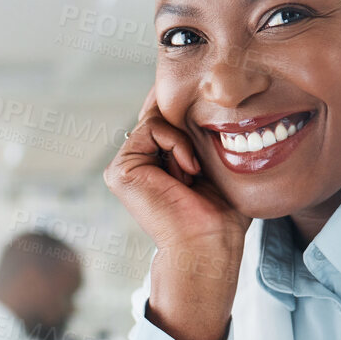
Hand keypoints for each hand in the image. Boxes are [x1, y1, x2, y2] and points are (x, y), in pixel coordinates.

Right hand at [105, 88, 249, 339]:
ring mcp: (125, 166)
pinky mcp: (120, 169)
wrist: (209, 242)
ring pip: (158, 120)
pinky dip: (177, 144)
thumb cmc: (220, 213)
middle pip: (161, 114)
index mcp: (154, 163)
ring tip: (194, 176)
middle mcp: (137, 163)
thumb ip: (200, 133)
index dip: (186, 111)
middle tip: (203, 163)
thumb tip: (201, 97)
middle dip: (188, 126)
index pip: (166, 119)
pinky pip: (152, 128)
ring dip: (185, 143)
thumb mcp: (214, 162)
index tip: (208, 118)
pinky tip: (188, 173)